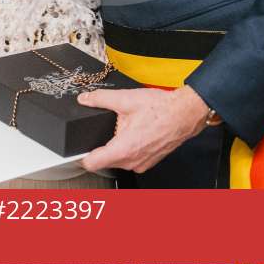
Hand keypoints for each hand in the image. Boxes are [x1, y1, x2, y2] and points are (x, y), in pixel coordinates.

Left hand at [76, 85, 212, 172]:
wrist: (185, 113)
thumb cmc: (161, 109)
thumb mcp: (126, 99)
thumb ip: (101, 99)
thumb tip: (85, 99)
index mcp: (123, 149)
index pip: (91, 163)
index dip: (81, 155)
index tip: (79, 148)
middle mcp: (131, 161)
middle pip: (104, 161)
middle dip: (102, 146)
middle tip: (107, 129)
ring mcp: (141, 164)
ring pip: (118, 161)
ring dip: (117, 148)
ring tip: (126, 129)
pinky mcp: (148, 162)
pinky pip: (130, 159)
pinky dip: (129, 149)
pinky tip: (136, 133)